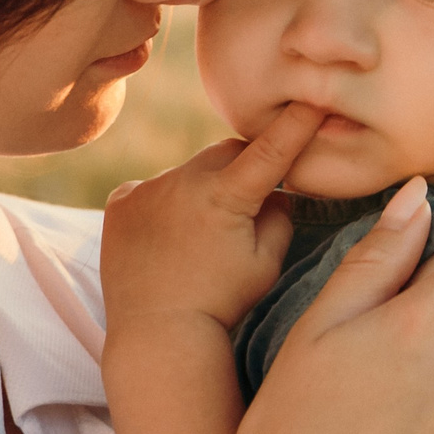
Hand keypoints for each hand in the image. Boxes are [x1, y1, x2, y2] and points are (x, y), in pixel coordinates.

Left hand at [101, 101, 326, 332]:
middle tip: (250, 196)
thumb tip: (278, 193)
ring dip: (200, 190)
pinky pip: (152, 189)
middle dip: (242, 166)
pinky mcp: (120, 202)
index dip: (295, 123)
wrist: (156, 334)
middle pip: (225, 153)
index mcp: (226, 196)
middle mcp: (182, 181)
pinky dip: (164, 204)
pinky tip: (167, 239)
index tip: (313, 99)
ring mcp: (146, 188)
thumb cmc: (221, 305)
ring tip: (198, 239)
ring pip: (187, 173)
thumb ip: (279, 219)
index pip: (270, 149)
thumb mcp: (265, 265)